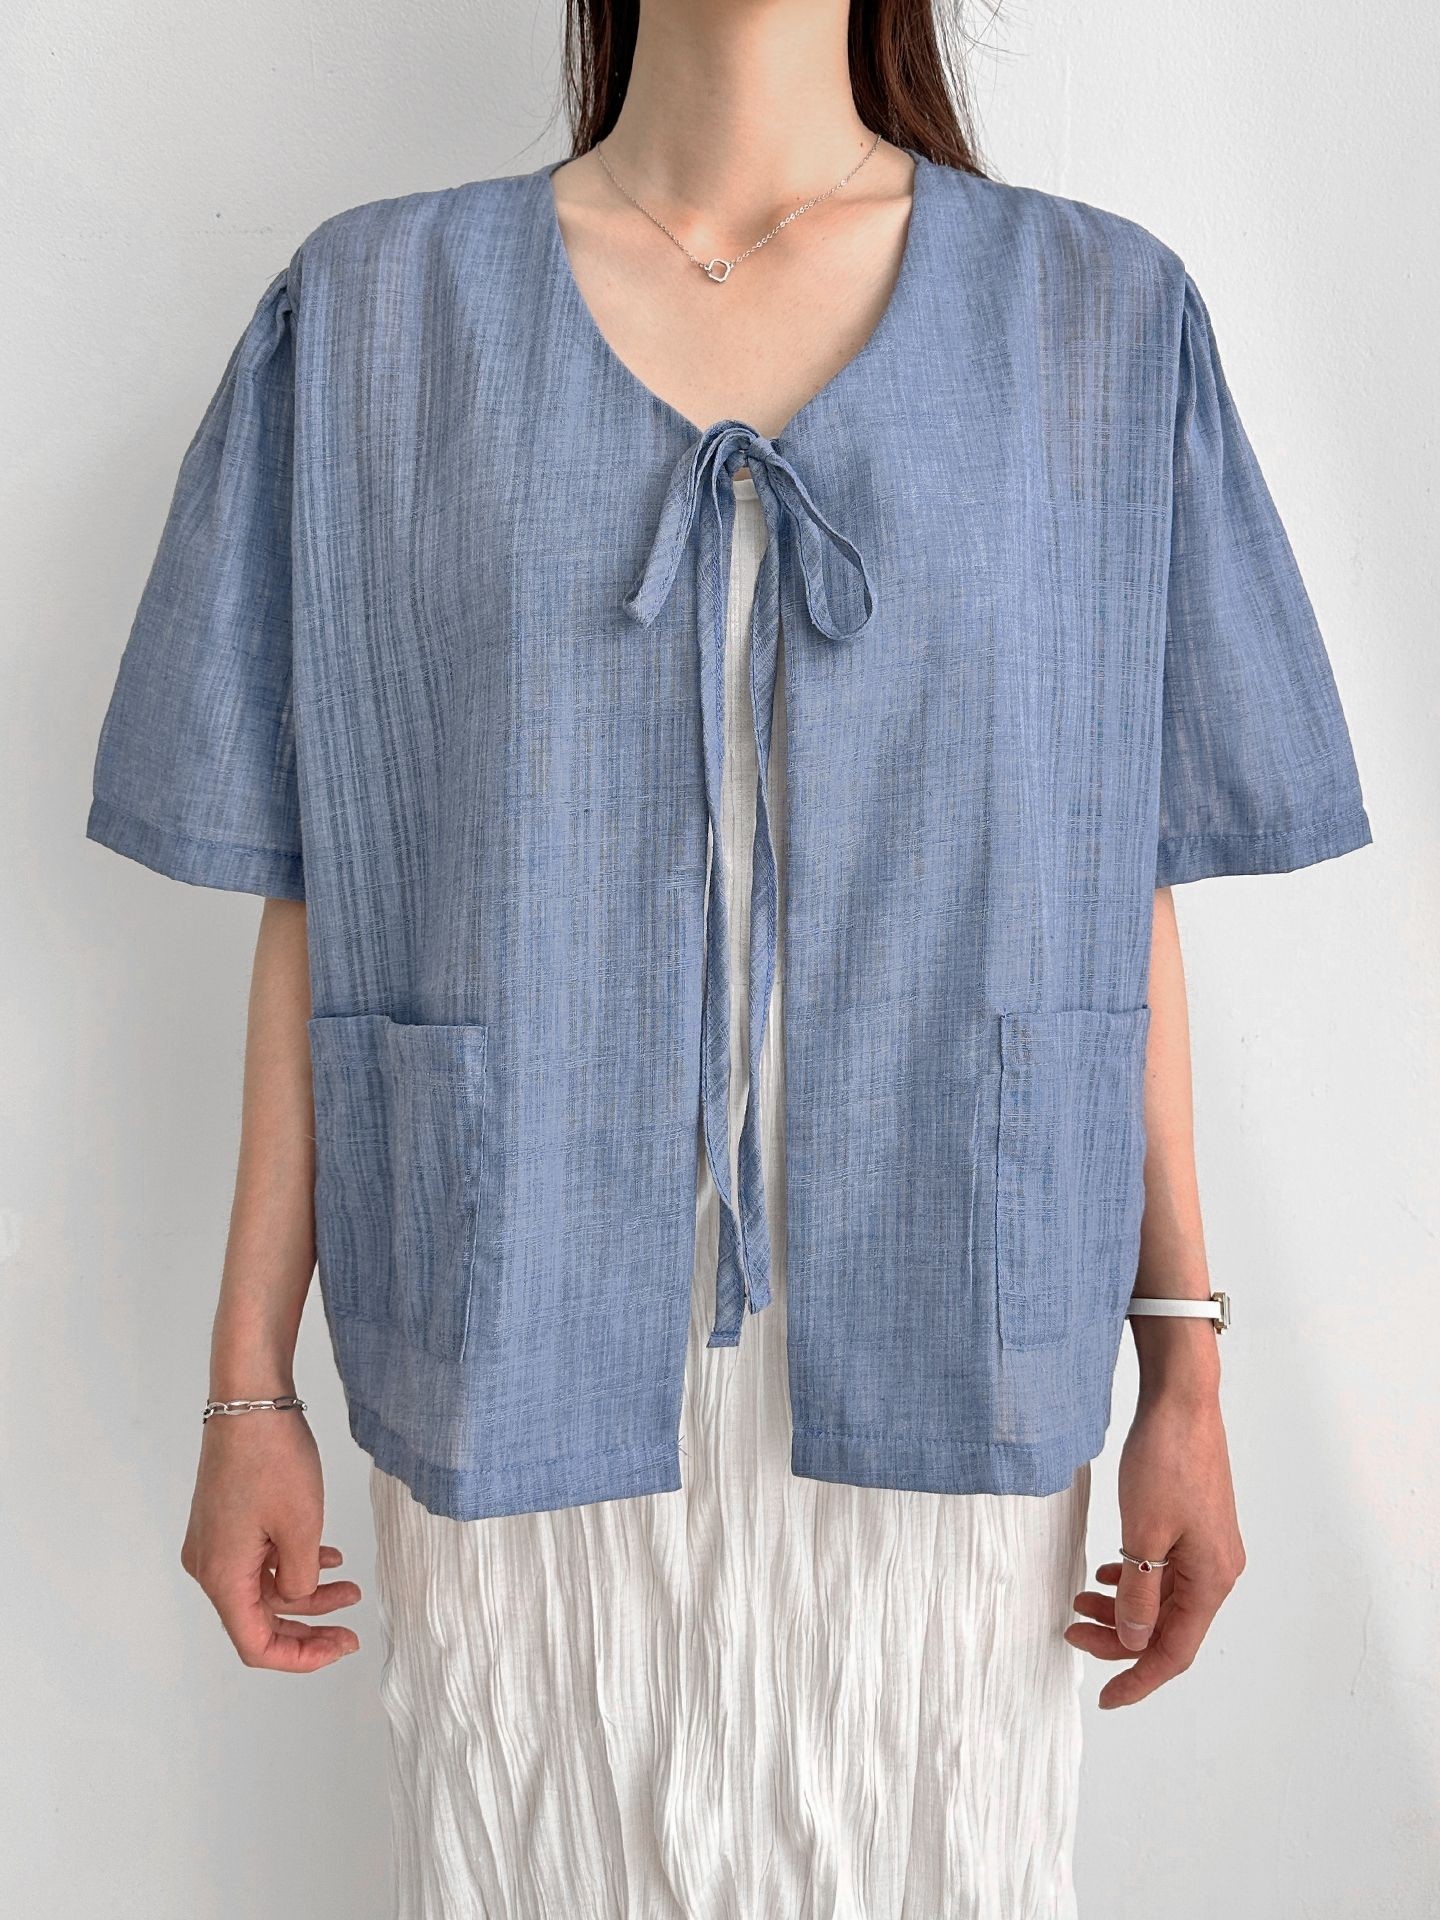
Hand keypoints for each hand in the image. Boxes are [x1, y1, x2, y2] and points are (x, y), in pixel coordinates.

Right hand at [180, 1409, 360, 1671]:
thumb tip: (297, 1597)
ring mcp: (215, 1542)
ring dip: (307, 1592)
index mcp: (222, 1576)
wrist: (249, 1401)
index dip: (299, 1657)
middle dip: (307, 1628)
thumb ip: (300, 1580)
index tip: (340, 1647)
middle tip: (350, 1629)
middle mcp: (210, 1565)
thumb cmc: (272, 1459)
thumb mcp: (301, 1528)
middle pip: (259, 1620)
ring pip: (263, 1588)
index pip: (255, 1644)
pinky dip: (292, 1564)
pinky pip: (260, 1560)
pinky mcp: (226, 1521)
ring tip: (352, 1588)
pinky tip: (329, 1558)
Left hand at [1065, 1386, 1244, 1707]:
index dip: (1139, 1679)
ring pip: (1163, 1598)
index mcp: (1211, 1579)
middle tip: (1072, 1630)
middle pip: (1168, 1626)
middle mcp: (1216, 1569)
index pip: (1175, 1650)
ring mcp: (1207, 1546)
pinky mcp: (1194, 1525)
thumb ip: (1139, 1594)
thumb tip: (1134, 1642)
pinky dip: (1134, 1578)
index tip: (1106, 1699)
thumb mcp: (1143, 1533)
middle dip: (1120, 1637)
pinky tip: (1107, 1573)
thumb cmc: (1166, 1460)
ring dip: (1123, 1607)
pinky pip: (1164, 1570)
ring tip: (1080, 1601)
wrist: (1182, 1400)